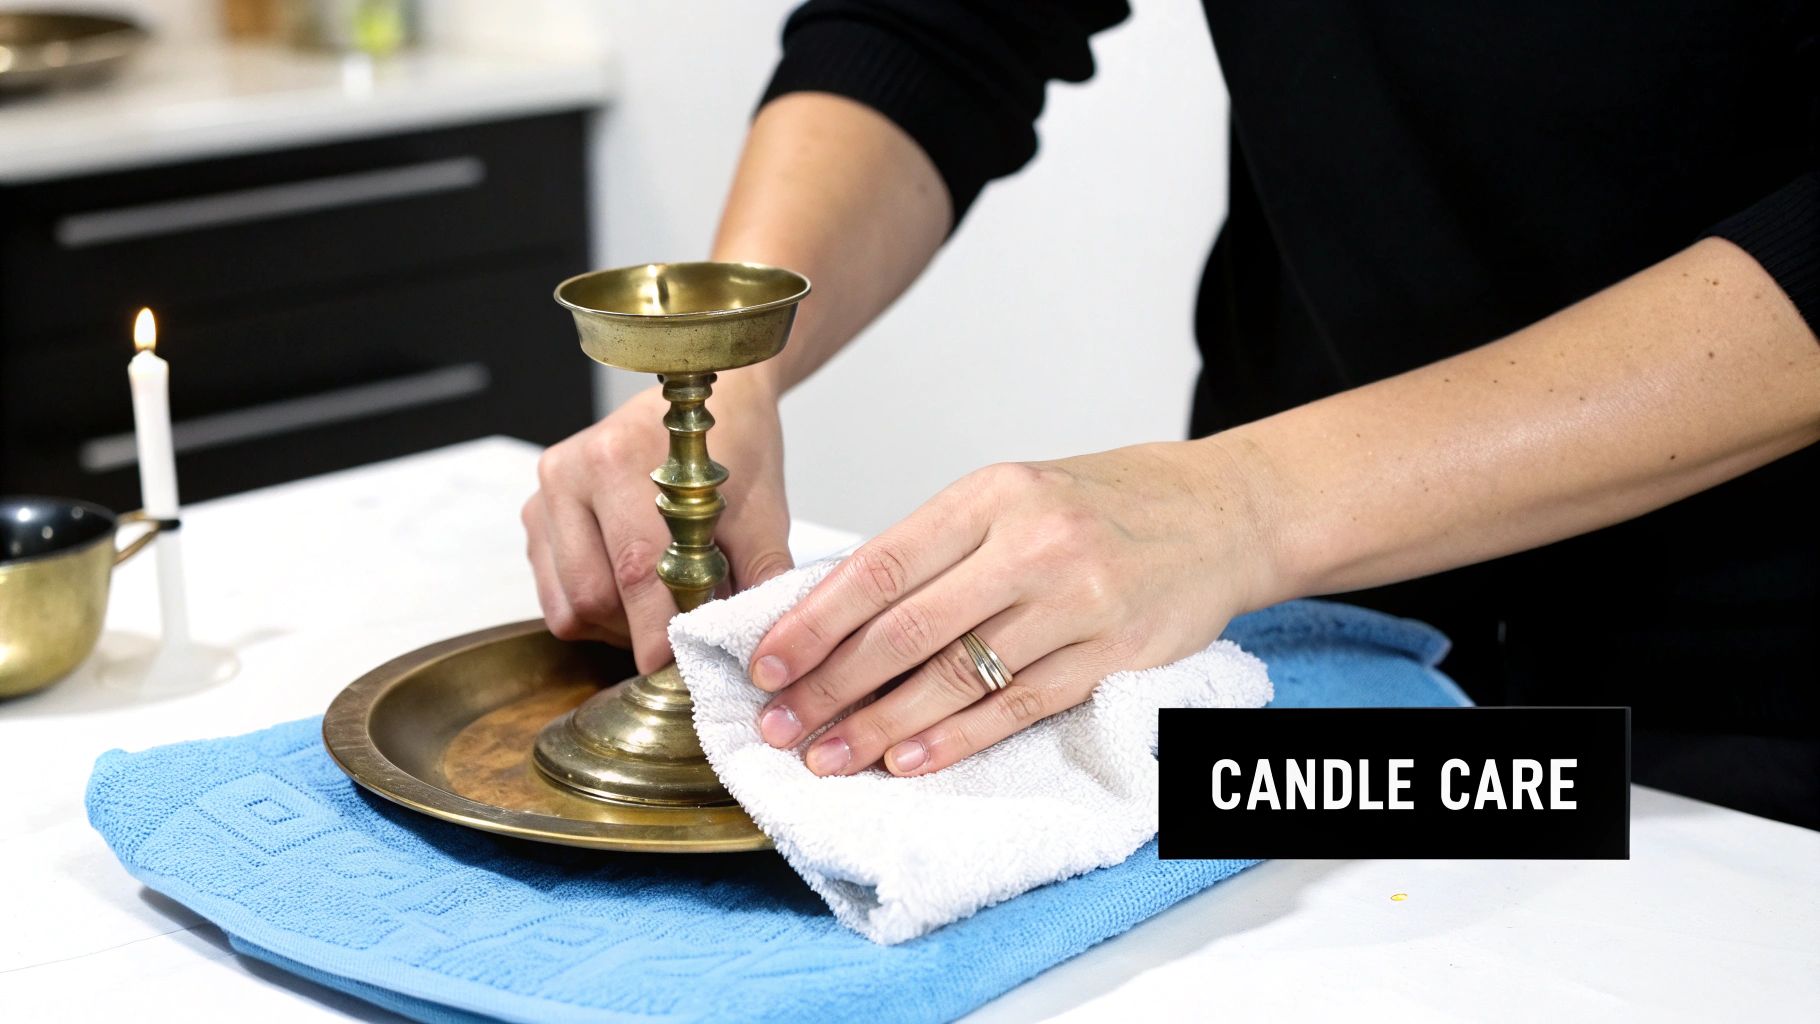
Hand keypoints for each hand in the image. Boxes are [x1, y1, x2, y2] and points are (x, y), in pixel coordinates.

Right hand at [523, 372, 791, 672]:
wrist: (713, 399)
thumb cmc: (737, 450)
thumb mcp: (761, 512)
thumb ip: (759, 577)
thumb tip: (758, 645)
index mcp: (619, 460)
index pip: (636, 569)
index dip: (658, 630)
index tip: (678, 665)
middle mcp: (569, 474)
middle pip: (593, 596)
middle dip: (638, 630)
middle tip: (682, 630)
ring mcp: (545, 495)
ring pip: (568, 605)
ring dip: (615, 624)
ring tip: (659, 604)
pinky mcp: (535, 515)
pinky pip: (554, 595)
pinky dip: (593, 608)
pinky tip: (631, 589)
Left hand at [746, 440, 1278, 775]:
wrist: (1219, 513)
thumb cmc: (1099, 506)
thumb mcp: (1012, 496)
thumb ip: (935, 548)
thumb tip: (834, 616)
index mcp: (992, 494)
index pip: (882, 566)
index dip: (814, 622)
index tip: (766, 665)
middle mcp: (1032, 543)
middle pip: (909, 628)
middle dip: (833, 685)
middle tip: (782, 727)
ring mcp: (1077, 601)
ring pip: (959, 675)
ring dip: (884, 726)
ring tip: (830, 757)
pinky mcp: (1114, 654)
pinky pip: (1019, 705)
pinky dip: (958, 739)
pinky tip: (910, 762)